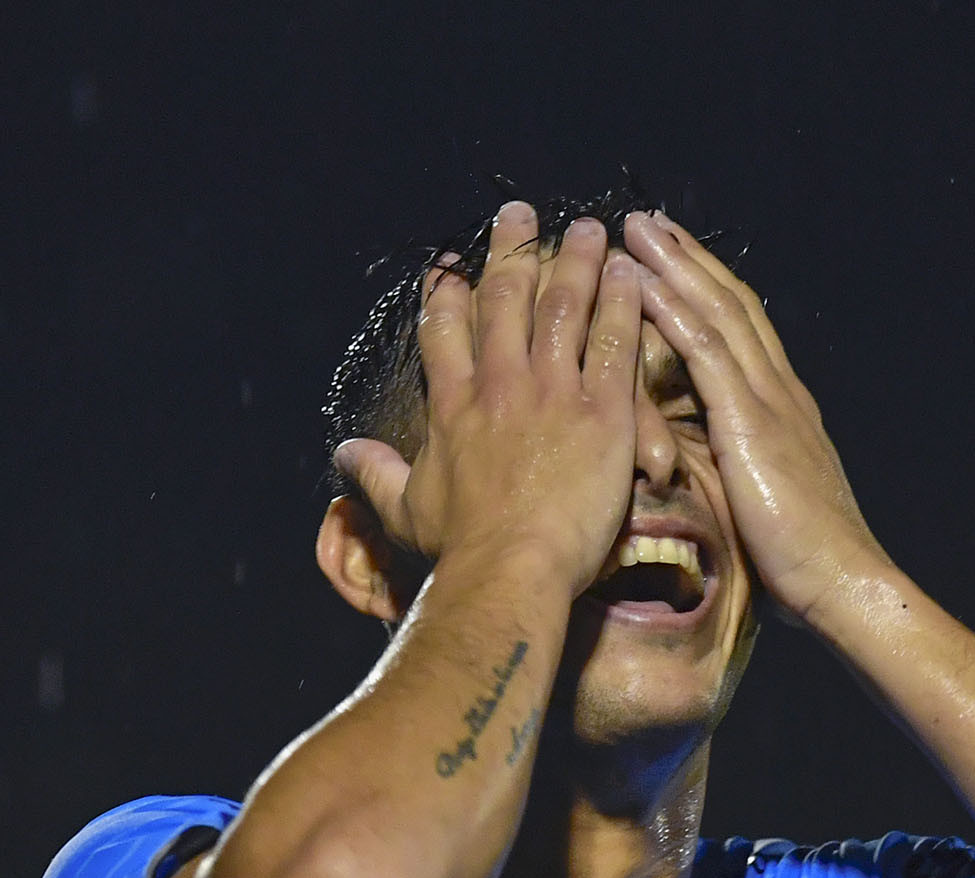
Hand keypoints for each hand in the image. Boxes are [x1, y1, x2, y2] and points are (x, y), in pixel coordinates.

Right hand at [333, 203, 641, 593]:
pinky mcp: (603, 413)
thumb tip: (345, 454)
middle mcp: (500, 384)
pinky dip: (622, 304)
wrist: (511, 567)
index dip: (446, 293)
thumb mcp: (405, 510)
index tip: (450, 266)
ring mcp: (553, 393)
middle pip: (505, 299)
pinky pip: (615, 344)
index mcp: (453, 405)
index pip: (444, 330)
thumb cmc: (460, 548)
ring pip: (563, 307)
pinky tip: (629, 274)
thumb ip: (376, 474)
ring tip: (588, 229)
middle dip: (512, 251)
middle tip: (520, 214)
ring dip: (575, 261)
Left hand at [622, 210, 890, 621]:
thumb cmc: (804, 562)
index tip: (676, 259)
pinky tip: (649, 286)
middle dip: (689, 260)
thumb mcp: (769, 502)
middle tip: (650, 221)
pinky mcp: (752, 425)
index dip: (709, 290)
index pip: (743, 332)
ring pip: (718, 315)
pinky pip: (708, 355)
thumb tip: (720, 470)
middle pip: (731, 306)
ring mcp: (768, 403)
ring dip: (677, 268)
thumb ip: (747, 471)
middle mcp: (780, 392)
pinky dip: (678, 314)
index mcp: (783, 409)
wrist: (842, 580)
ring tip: (641, 230)